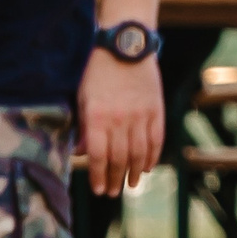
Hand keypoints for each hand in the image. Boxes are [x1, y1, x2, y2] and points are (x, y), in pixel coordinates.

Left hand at [79, 51, 163, 194]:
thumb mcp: (83, 97)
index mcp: (97, 116)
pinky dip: (153, 156)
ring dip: (135, 172)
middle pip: (119, 158)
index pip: (97, 156)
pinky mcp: (156, 109)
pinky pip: (156, 139)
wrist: (125, 45)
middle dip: (114, 179)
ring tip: (131, 185)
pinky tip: (148, 166)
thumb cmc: (97, 70)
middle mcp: (120, 119)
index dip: (97, 175)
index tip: (98, 189)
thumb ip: (82, 126)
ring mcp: (140, 115)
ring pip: (139, 153)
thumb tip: (81, 152)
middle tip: (111, 192)